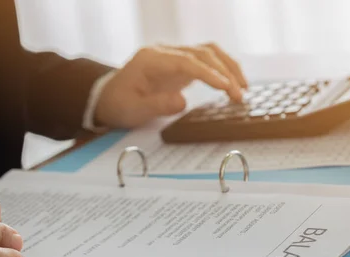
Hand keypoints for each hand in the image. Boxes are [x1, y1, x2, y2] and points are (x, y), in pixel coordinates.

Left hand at [94, 43, 247, 128]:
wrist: (107, 98)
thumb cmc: (118, 104)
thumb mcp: (132, 110)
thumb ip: (156, 105)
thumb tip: (182, 102)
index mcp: (150, 60)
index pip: (186, 61)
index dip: (208, 73)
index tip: (226, 87)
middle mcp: (164, 52)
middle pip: (202, 53)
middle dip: (224, 72)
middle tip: (238, 95)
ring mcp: (173, 57)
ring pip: (207, 53)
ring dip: (227, 68)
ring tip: (242, 89)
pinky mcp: (179, 65)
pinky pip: (205, 61)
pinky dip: (221, 70)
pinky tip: (232, 84)